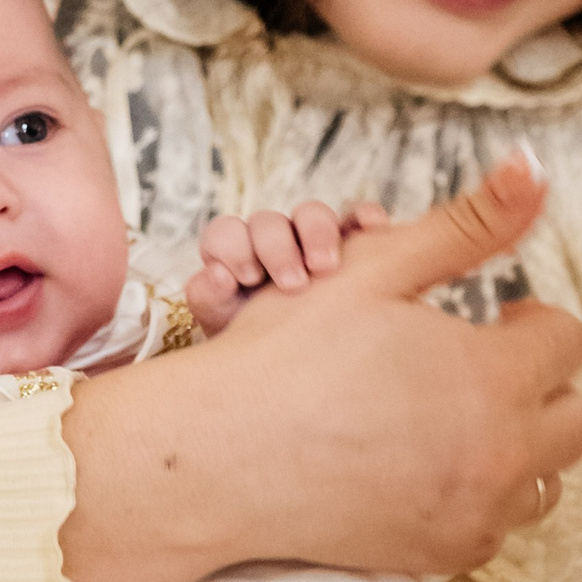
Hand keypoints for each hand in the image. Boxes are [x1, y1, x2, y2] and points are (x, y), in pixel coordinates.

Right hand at [61, 150, 581, 581]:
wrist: (221, 458)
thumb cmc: (290, 356)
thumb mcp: (377, 268)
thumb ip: (467, 223)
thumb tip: (532, 168)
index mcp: (495, 376)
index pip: (567, 342)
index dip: (530, 320)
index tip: (496, 317)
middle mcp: (503, 453)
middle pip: (575, 420)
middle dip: (539, 386)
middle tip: (481, 365)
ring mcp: (476, 512)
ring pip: (545, 480)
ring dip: (519, 443)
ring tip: (457, 415)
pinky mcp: (444, 554)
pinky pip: (500, 527)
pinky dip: (481, 496)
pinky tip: (430, 465)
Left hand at [187, 200, 389, 333]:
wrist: (293, 366)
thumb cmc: (255, 341)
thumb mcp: (223, 325)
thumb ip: (208, 297)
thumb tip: (218, 277)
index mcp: (235, 254)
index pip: (225, 233)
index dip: (232, 249)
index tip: (244, 279)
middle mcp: (272, 240)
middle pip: (270, 223)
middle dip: (278, 248)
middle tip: (292, 283)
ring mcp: (310, 237)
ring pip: (312, 214)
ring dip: (318, 235)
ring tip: (325, 268)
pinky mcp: (350, 240)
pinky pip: (357, 216)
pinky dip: (364, 216)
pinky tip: (373, 227)